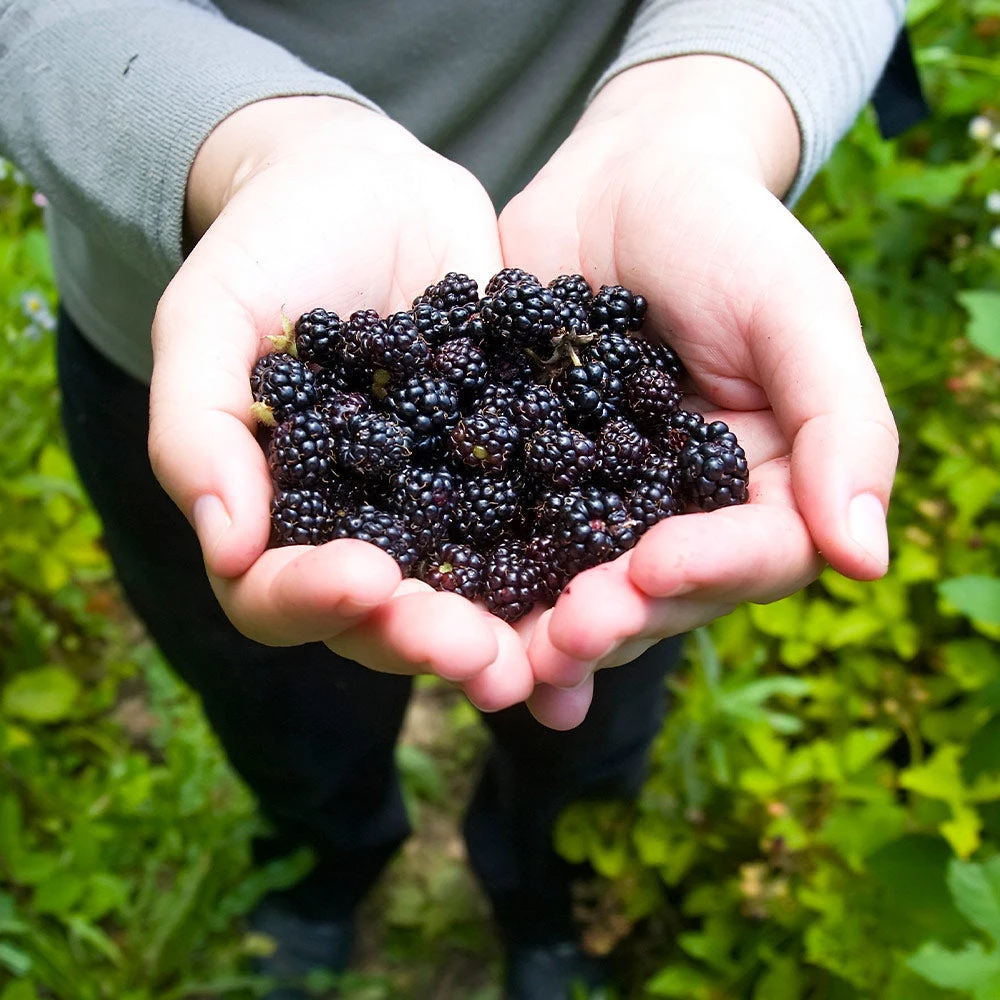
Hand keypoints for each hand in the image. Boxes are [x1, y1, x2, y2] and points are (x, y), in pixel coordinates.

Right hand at [148, 96, 532, 709]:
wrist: (368, 186)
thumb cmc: (270, 245)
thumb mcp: (209, 320)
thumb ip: (197, 427)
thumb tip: (226, 543)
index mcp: (279, 516)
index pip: (279, 593)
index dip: (315, 601)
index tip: (364, 580)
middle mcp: (364, 530)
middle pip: (388, 618)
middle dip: (431, 639)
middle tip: (481, 653)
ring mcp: (442, 507)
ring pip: (474, 592)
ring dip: (514, 628)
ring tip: (564, 643)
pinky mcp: (513, 470)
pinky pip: (544, 522)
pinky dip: (577, 558)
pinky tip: (627, 581)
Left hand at [498, 57, 898, 727]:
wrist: (620, 184)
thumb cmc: (726, 233)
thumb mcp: (796, 310)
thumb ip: (841, 424)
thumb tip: (869, 561)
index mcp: (761, 487)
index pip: (757, 555)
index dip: (712, 570)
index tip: (656, 567)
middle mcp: (682, 514)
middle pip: (662, 594)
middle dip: (617, 618)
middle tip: (569, 632)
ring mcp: (599, 505)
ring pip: (583, 586)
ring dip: (548, 626)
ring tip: (510, 654)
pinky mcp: (528, 484)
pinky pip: (508, 538)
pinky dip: (485, 584)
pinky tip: (454, 617)